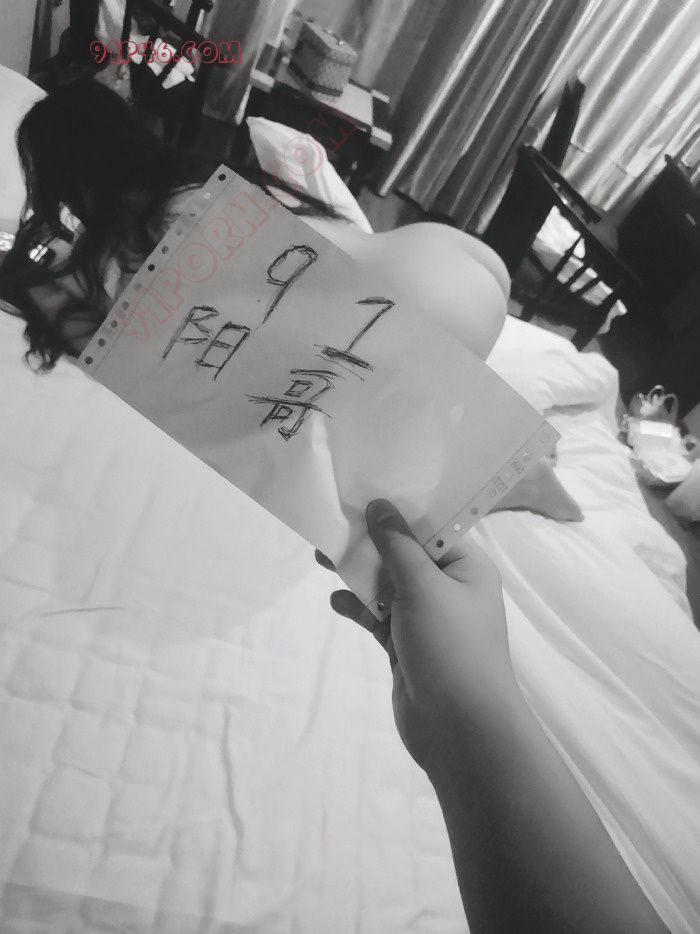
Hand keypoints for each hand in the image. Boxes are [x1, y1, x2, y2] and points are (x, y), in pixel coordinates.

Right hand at [317, 499, 516, 770]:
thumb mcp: (424, 587)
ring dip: (358, 575)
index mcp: (467, 567)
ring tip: (322, 560)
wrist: (461, 731)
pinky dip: (359, 608)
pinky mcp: (406, 646)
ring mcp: (426, 619)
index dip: (398, 511)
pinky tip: (336, 602)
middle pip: (404, 555)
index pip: (431, 528)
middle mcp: (449, 589)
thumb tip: (380, 506)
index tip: (362, 494)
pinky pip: (378, 617)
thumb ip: (397, 546)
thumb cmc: (451, 648)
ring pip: (387, 586)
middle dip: (369, 544)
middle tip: (332, 527)